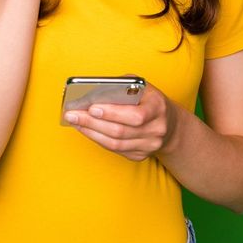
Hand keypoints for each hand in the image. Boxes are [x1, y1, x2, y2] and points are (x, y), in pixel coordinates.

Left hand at [63, 75, 179, 161]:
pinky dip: (98, 139)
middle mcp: (156, 129)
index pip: (135, 115)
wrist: (169, 123)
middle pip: (120, 131)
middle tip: (72, 115)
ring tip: (75, 122)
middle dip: (92, 123)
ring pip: (115, 144)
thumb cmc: (148, 99)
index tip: (91, 108)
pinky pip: (116, 150)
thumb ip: (122, 87)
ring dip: (91, 133)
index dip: (112, 113)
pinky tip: (86, 130)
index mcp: (158, 107)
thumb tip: (93, 92)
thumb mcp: (141, 87)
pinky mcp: (141, 155)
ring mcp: (150, 145)